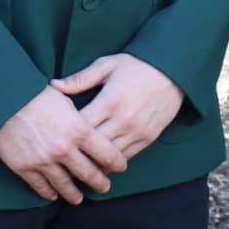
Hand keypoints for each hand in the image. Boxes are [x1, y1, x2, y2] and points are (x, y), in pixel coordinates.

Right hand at [0, 85, 128, 202]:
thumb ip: (81, 117)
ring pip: (65, 185)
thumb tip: (92, 126)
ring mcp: (44, 161)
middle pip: (88, 173)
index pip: (107, 153)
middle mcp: (65, 149)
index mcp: (80, 130)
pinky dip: (48, 193)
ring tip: (79, 199)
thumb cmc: (37, 93)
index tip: (122, 167)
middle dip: (100, 182)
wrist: (3, 100)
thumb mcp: (68, 100)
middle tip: (105, 187)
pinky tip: (53, 195)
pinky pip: (40, 186)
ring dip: (74, 194)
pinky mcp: (24, 167)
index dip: (117, 162)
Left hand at [51, 53, 185, 159]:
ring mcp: (137, 131)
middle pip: (91, 147)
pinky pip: (125, 157)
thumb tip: (53, 86)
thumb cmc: (138, 65)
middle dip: (75, 152)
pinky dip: (111, 161)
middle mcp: (123, 120)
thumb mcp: (108, 65)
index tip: (54, 136)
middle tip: (59, 157)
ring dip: (92, 161)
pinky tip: (100, 161)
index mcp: (110, 101)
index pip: (80, 127)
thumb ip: (80, 78)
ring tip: (76, 164)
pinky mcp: (148, 137)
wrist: (174, 70)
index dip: (65, 134)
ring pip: (108, 157)